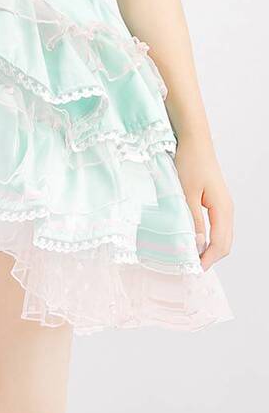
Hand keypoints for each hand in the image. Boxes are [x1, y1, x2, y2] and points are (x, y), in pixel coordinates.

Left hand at [173, 134, 233, 270]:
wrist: (194, 142)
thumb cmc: (190, 163)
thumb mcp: (186, 193)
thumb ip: (192, 219)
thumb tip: (196, 244)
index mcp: (223, 209)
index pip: (220, 243)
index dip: (208, 259)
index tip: (194, 269)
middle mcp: (226, 210)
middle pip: (224, 243)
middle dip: (210, 257)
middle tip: (190, 267)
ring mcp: (222, 206)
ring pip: (221, 235)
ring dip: (208, 248)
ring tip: (190, 257)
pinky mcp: (214, 202)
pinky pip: (216, 226)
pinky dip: (207, 237)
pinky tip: (193, 239)